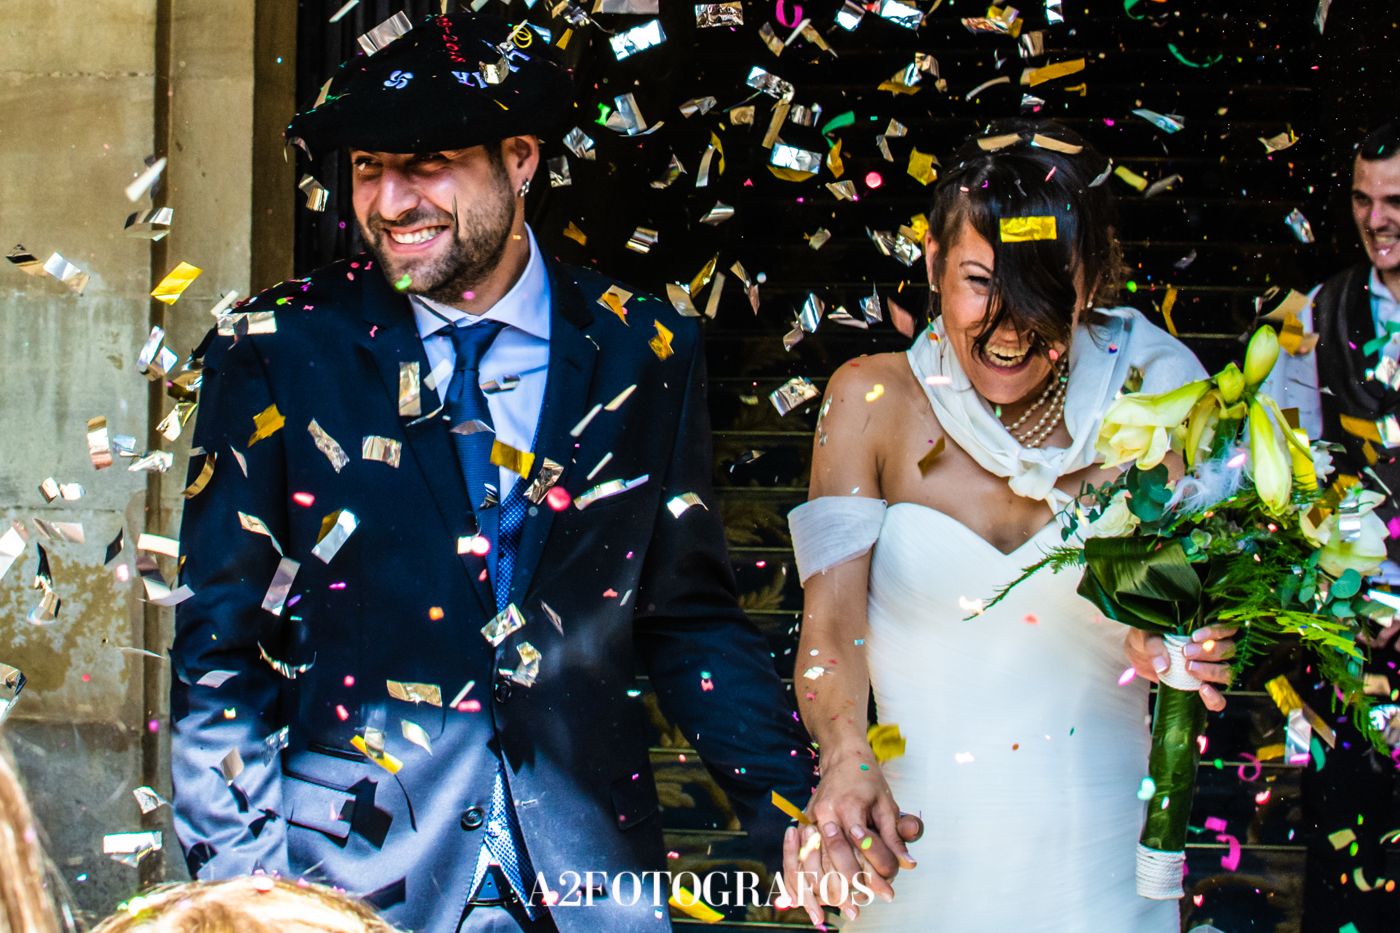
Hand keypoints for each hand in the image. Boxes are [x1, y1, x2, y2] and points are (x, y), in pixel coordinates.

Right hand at [776, 746, 921, 924]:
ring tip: (836, 910)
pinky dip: (799, 881)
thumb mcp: (887, 805)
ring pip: (810, 860)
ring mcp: (808, 819)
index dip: (875, 868)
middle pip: (832, 855)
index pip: (861, 842)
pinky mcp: (801, 825)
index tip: (889, 889)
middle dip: (848, 884)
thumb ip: (894, 836)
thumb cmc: (868, 782)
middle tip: (862, 908)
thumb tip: (909, 864)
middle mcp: (824, 812)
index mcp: (848, 804)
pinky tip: (806, 900)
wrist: (842, 758)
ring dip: (823, 888)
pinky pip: (794, 858)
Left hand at [1125, 624, 1237, 711]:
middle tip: (1186, 652)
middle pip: (1229, 650)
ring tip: (1189, 667)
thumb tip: (1163, 666)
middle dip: (1210, 651)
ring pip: (1226, 672)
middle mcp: (1212, 650)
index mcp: (1204, 631)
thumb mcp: (1145, 635)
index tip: (1195, 636)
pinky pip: (1218, 700)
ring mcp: (1210, 671)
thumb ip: (1154, 645)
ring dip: (1211, 671)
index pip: (1226, 628)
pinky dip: (1215, 698)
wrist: (1139, 655)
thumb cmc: (1146, 638)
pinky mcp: (1202, 689)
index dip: (1216, 632)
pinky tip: (1203, 690)